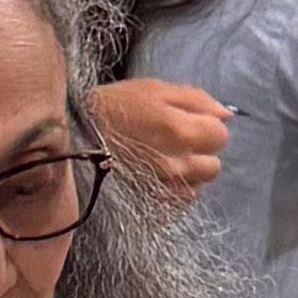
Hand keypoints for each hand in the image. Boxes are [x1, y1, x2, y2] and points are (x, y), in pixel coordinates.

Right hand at [97, 74, 229, 201]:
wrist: (70, 142)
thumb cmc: (111, 109)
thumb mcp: (152, 89)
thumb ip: (196, 99)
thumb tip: (227, 114)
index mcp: (181, 131)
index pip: (220, 134)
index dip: (205, 126)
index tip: (187, 124)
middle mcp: (179, 165)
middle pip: (213, 164)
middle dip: (199, 153)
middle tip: (173, 143)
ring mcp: (166, 191)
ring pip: (198, 186)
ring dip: (187, 174)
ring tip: (161, 162)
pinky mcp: (154, 209)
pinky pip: (178, 202)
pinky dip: (171, 191)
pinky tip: (152, 178)